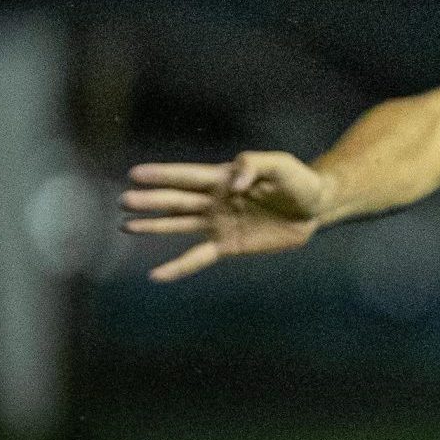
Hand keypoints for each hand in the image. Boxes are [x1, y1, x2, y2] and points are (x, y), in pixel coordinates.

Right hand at [120, 151, 328, 281]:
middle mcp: (214, 201)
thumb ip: (254, 165)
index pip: (187, 176)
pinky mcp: (228, 245)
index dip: (162, 174)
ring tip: (126, 226)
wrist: (315, 209)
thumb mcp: (280, 165)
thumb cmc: (297, 182)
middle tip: (124, 200)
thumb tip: (234, 182)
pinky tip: (157, 274)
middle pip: (176, 201)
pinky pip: (198, 258)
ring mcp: (219, 223)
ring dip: (153, 226)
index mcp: (223, 178)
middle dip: (151, 201)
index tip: (135, 174)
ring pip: (179, 225)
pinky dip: (178, 267)